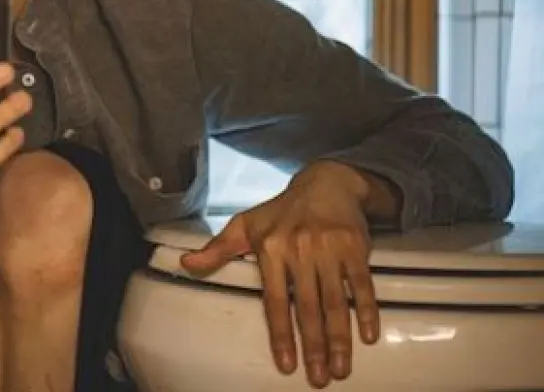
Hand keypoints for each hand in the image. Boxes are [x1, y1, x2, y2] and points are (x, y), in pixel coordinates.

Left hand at [180, 163, 379, 388]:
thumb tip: (186, 264)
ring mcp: (329, 249)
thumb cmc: (281, 211)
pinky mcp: (355, 247)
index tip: (287, 365)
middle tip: (320, 379)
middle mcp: (299, 250)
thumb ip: (217, 249)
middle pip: (307, 308)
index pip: (274, 301)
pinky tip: (369, 336)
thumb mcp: (244, 225)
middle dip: (314, 347)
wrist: (326, 183)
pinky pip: (362, 285)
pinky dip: (367, 312)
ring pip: (335, 302)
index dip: (281, 335)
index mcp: (270, 249)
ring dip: (340, 339)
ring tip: (341, 368)